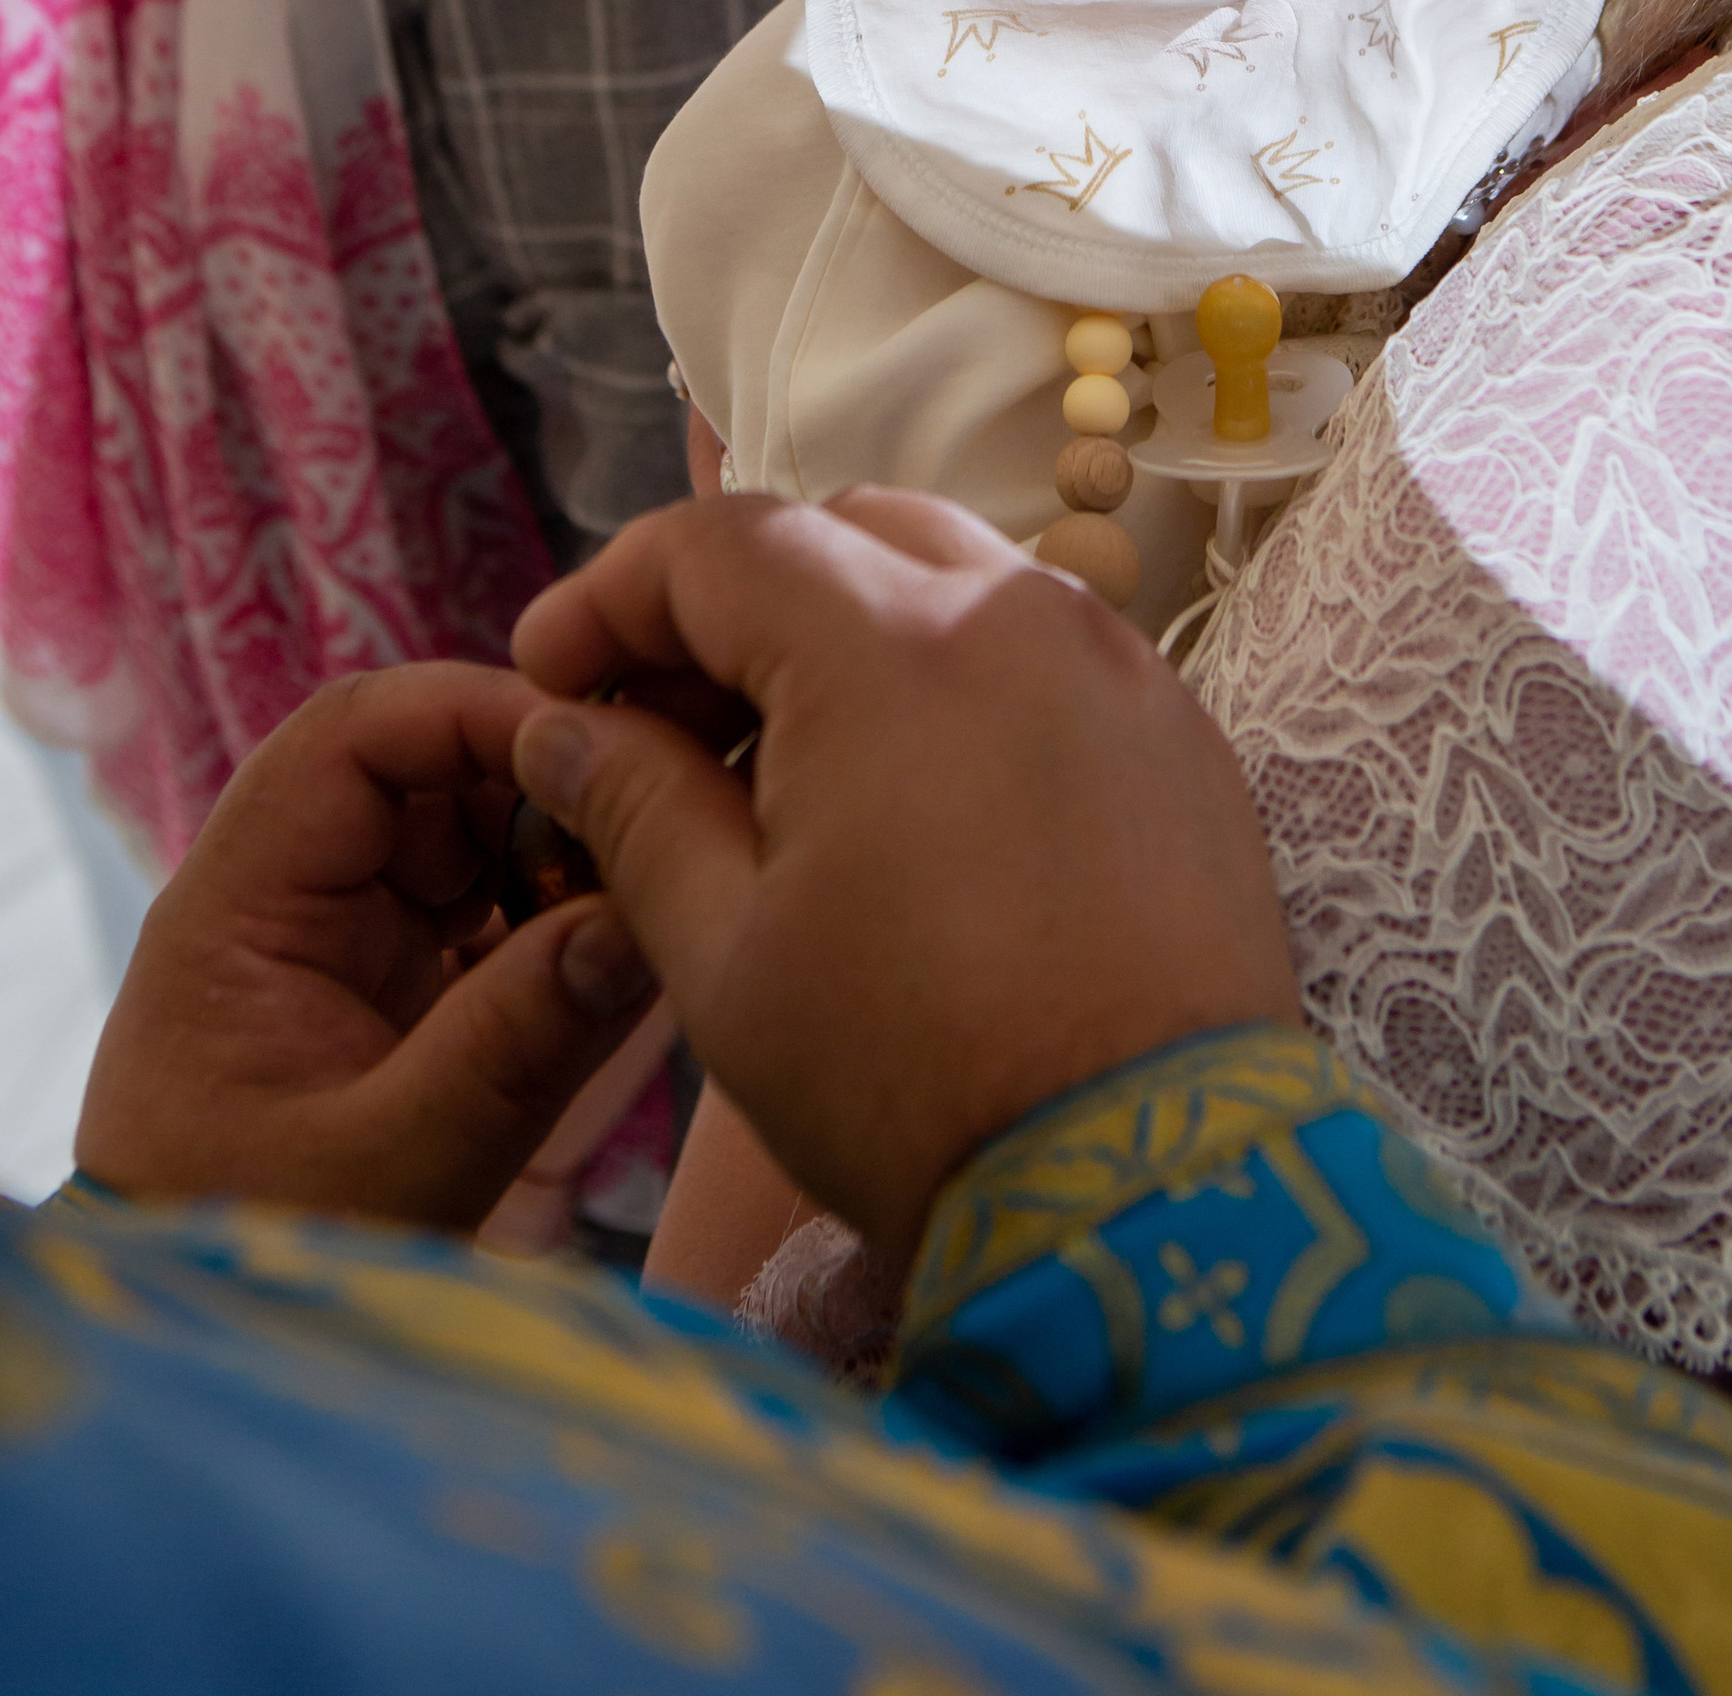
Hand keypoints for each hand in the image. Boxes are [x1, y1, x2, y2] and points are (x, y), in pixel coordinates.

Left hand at [76, 663, 659, 1231]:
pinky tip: (608, 956)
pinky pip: (473, 908)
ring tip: (638, 900)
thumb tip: (638, 925)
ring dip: (550, 849)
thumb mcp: (391, 1165)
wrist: (198, 1365)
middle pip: (419, 769)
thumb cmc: (256, 1262)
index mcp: (237, 907)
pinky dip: (544, 918)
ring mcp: (332, 944)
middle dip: (536, 781)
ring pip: (459, 833)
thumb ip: (512, 1045)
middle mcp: (280, 900)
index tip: (594, 744)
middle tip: (644, 830)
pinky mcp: (378, 992)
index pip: (352, 734)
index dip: (475, 711)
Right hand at [510, 490, 1299, 1277]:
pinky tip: (910, 805)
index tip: (551, 674)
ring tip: (778, 768)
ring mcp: (1118, 668)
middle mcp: (1019, 613)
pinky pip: (1041, 655)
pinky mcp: (1180, 738)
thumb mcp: (725, 956)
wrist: (1154, 1197)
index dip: (612, 596)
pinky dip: (954, 686)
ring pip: (950, 580)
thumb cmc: (915, 1082)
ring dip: (845, 636)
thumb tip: (565, 731)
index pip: (719, 544)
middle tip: (655, 721)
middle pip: (839, 535)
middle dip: (729, 605)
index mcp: (893, 645)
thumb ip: (634, 808)